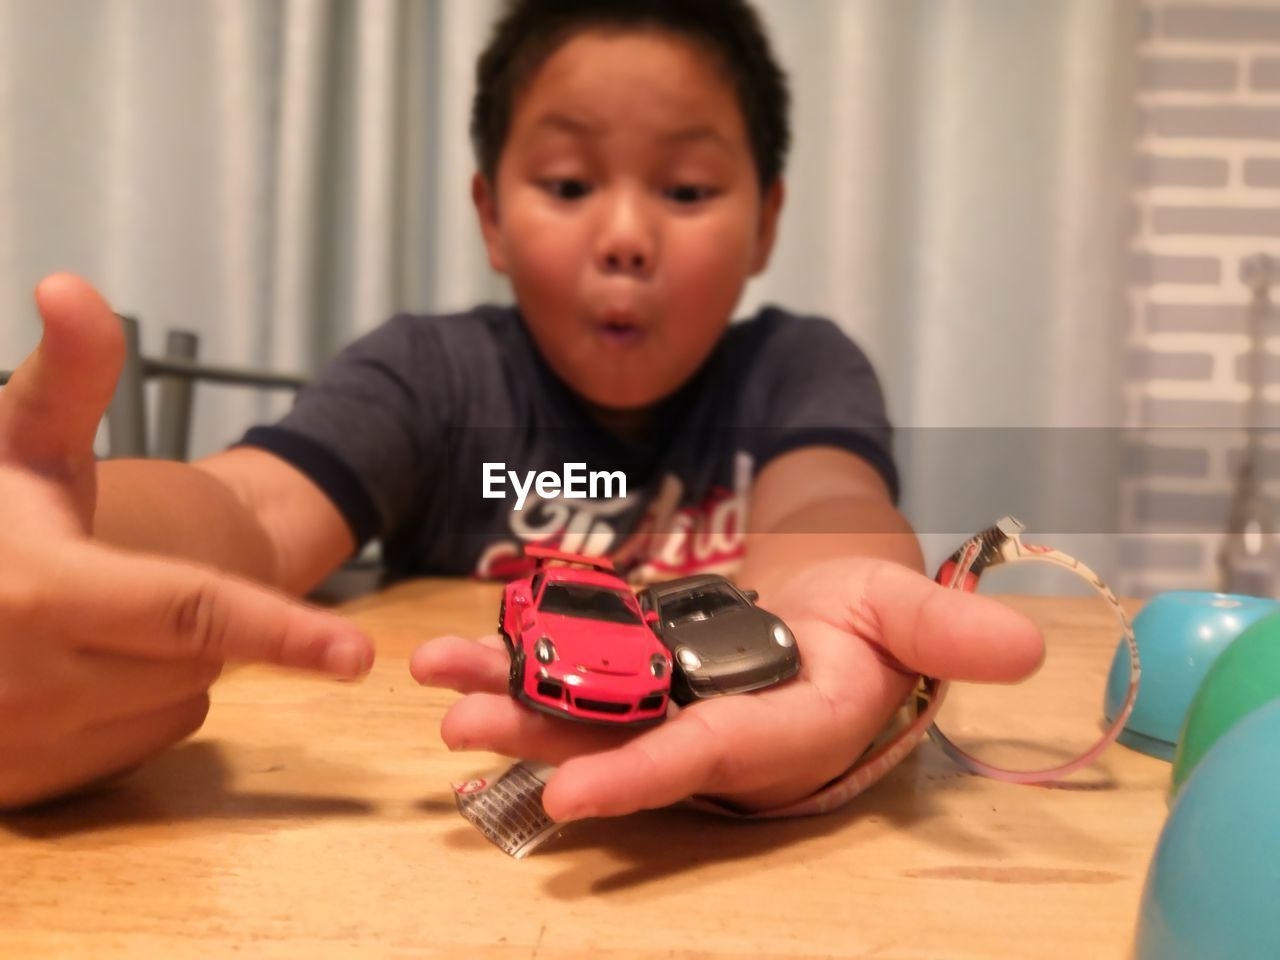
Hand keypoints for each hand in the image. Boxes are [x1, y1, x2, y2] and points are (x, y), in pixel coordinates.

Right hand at [0, 274, 373, 809]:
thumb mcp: (16, 443)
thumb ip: (67, 376)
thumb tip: (71, 285)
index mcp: (44, 591)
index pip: (192, 614)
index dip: (283, 632)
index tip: (358, 656)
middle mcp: (33, 681)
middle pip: (195, 657)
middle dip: (184, 618)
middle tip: (114, 575)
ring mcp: (24, 743)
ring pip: (176, 701)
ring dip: (161, 661)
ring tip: (84, 618)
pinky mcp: (24, 785)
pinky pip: (141, 739)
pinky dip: (133, 705)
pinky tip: (74, 668)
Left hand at [410, 557, 1041, 819]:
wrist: (829, 619)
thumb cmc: (872, 621)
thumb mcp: (910, 615)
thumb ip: (949, 633)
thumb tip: (1028, 647)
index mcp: (780, 727)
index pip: (708, 754)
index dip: (645, 775)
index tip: (570, 793)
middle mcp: (711, 729)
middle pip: (620, 740)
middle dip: (541, 735)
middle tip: (461, 724)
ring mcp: (666, 702)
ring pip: (583, 708)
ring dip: (510, 696)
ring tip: (439, 683)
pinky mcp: (638, 670)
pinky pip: (574, 669)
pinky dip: (518, 659)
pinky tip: (459, 650)